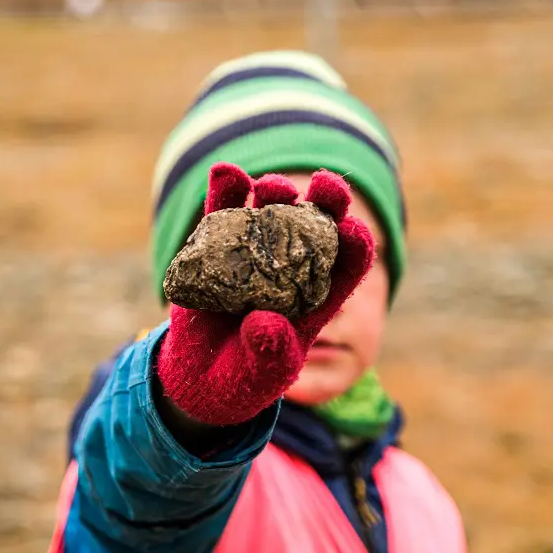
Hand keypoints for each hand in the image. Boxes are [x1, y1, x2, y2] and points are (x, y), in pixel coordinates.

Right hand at [156, 162, 374, 424]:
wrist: (197, 378)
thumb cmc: (242, 380)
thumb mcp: (259, 376)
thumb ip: (267, 353)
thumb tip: (266, 322)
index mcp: (315, 301)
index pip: (345, 268)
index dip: (354, 247)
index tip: (354, 230)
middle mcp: (289, 271)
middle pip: (315, 230)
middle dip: (325, 205)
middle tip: (327, 185)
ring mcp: (253, 256)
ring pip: (271, 215)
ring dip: (276, 194)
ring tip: (272, 186)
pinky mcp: (217, 250)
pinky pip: (223, 216)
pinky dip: (225, 194)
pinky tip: (225, 172)